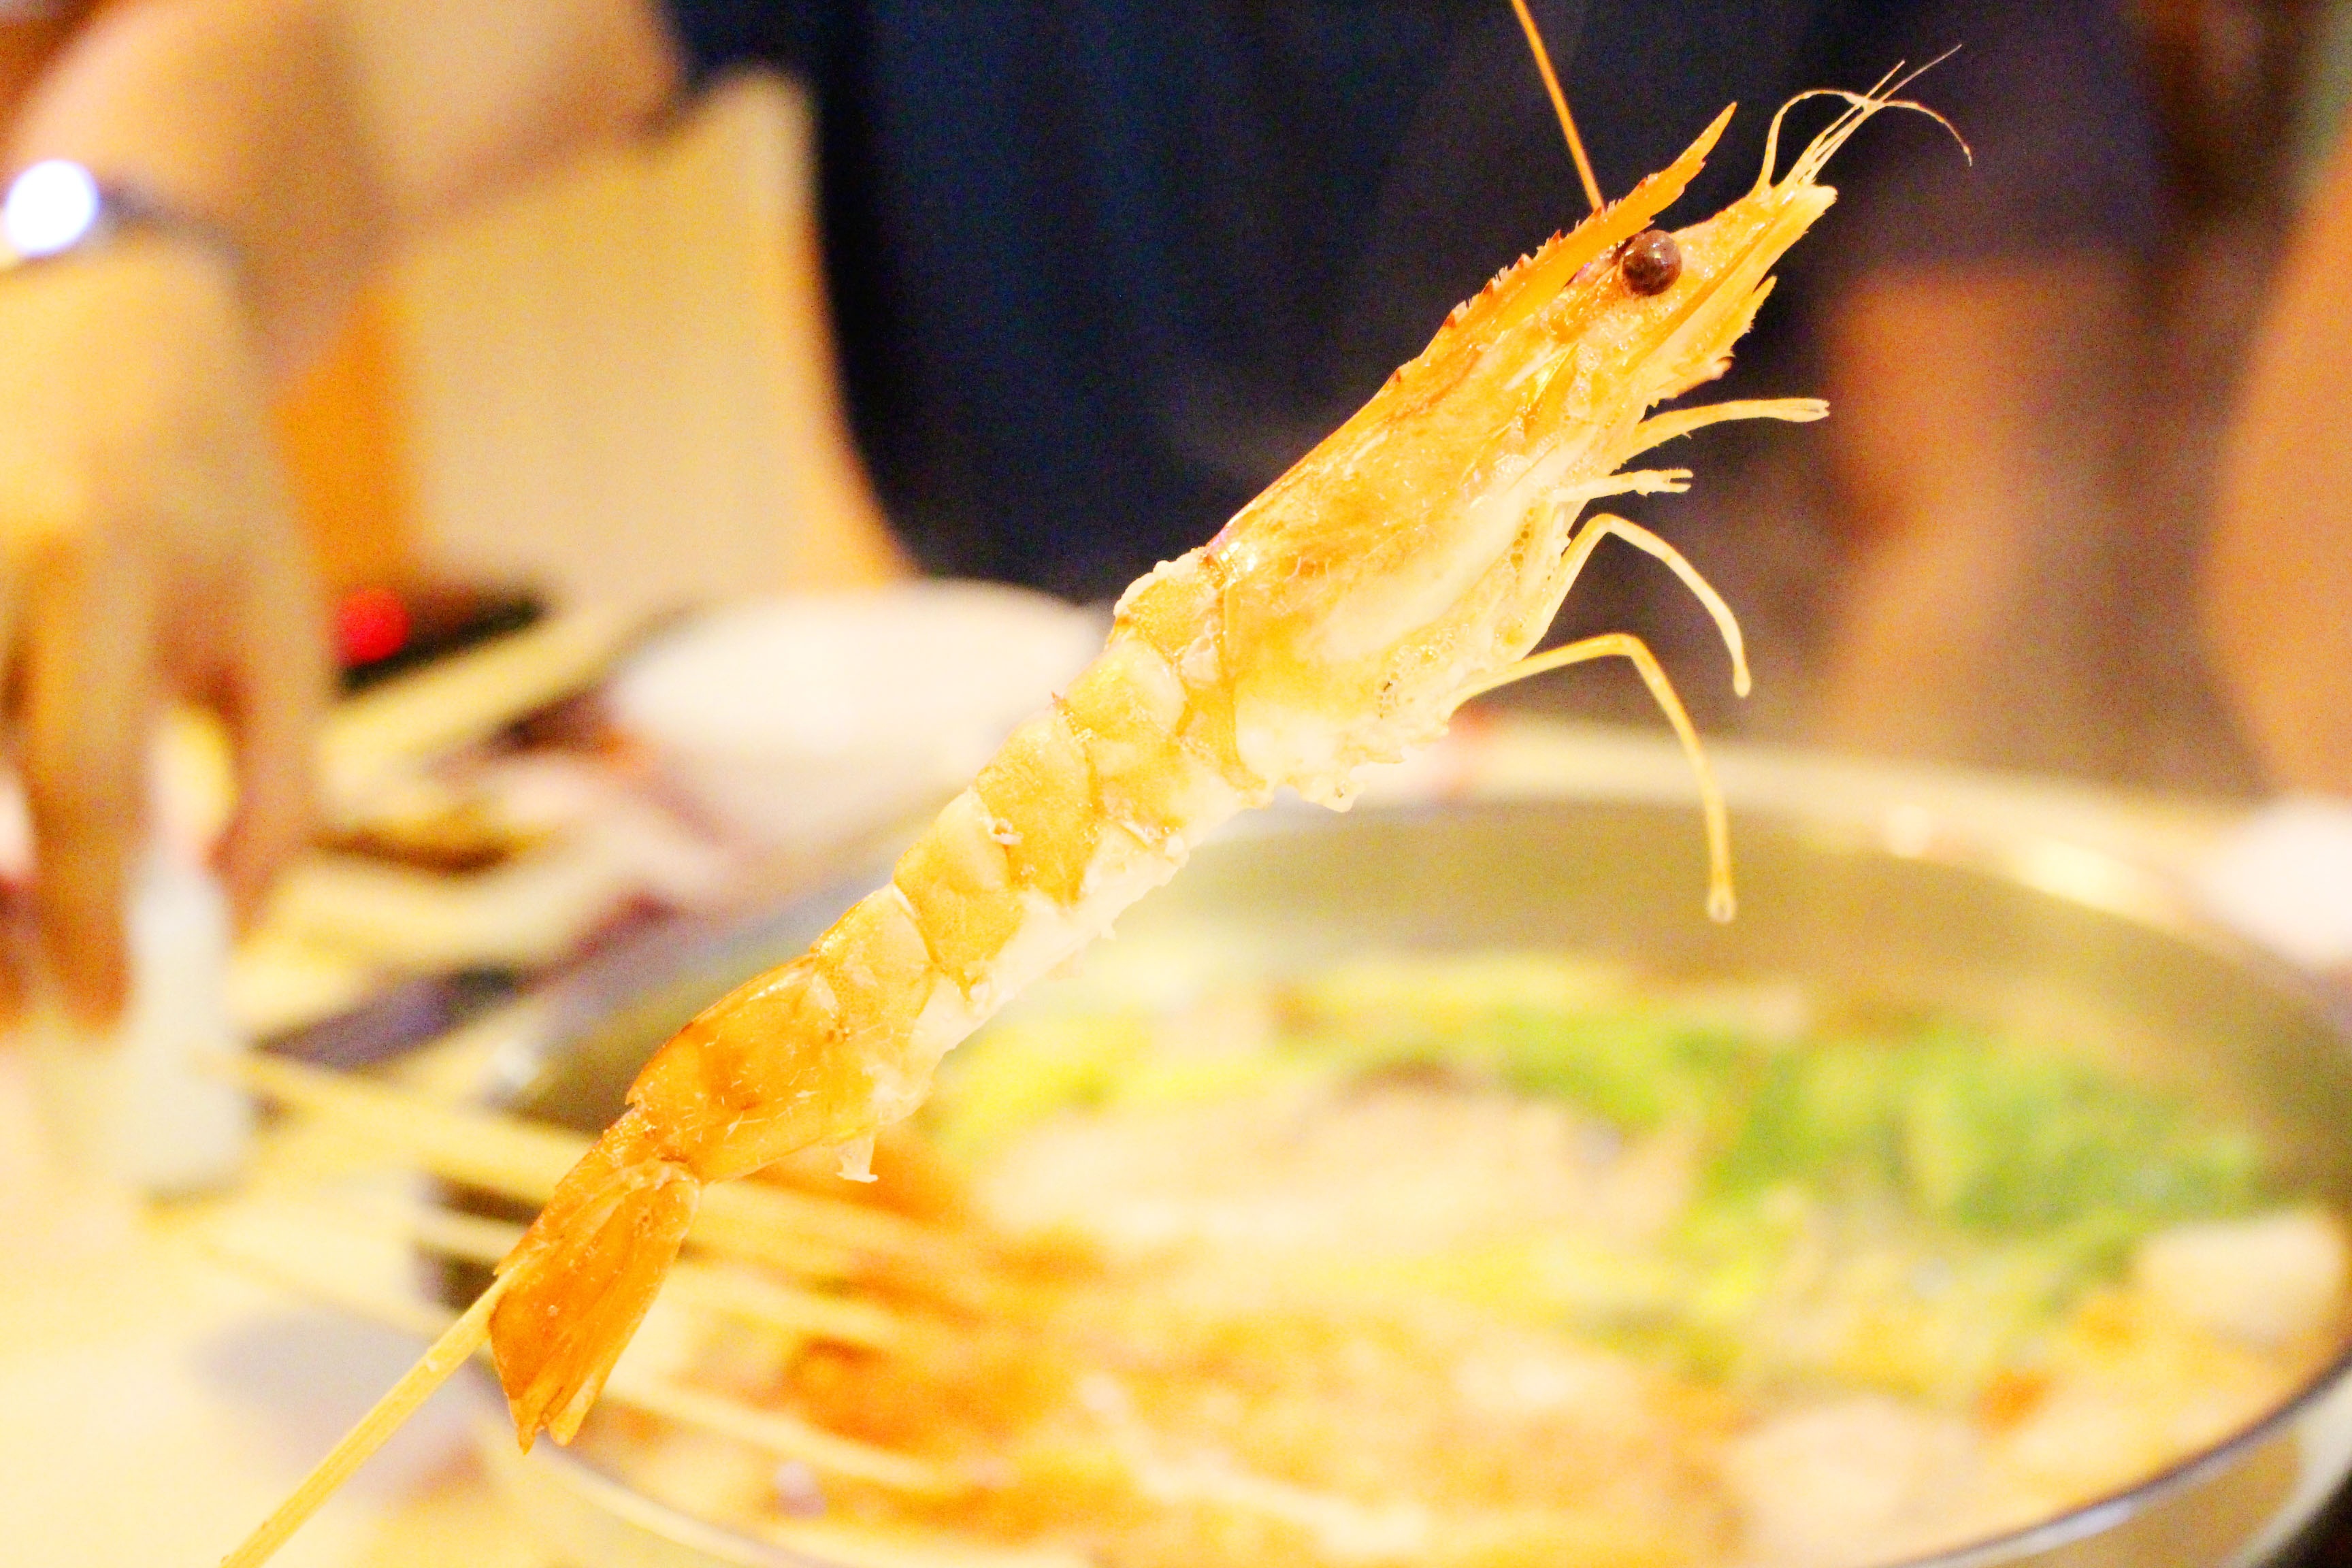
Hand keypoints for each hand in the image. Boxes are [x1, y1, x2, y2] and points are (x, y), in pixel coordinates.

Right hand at [0, 237, 328, 1022]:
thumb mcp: (287, 634)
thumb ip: (278, 787)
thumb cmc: (220, 500)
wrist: (120, 325)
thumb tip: (230, 932)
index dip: (84, 918)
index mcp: (109, 565)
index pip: (78, 780)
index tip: (109, 1013)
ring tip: (10, 950)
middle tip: (24, 1014)